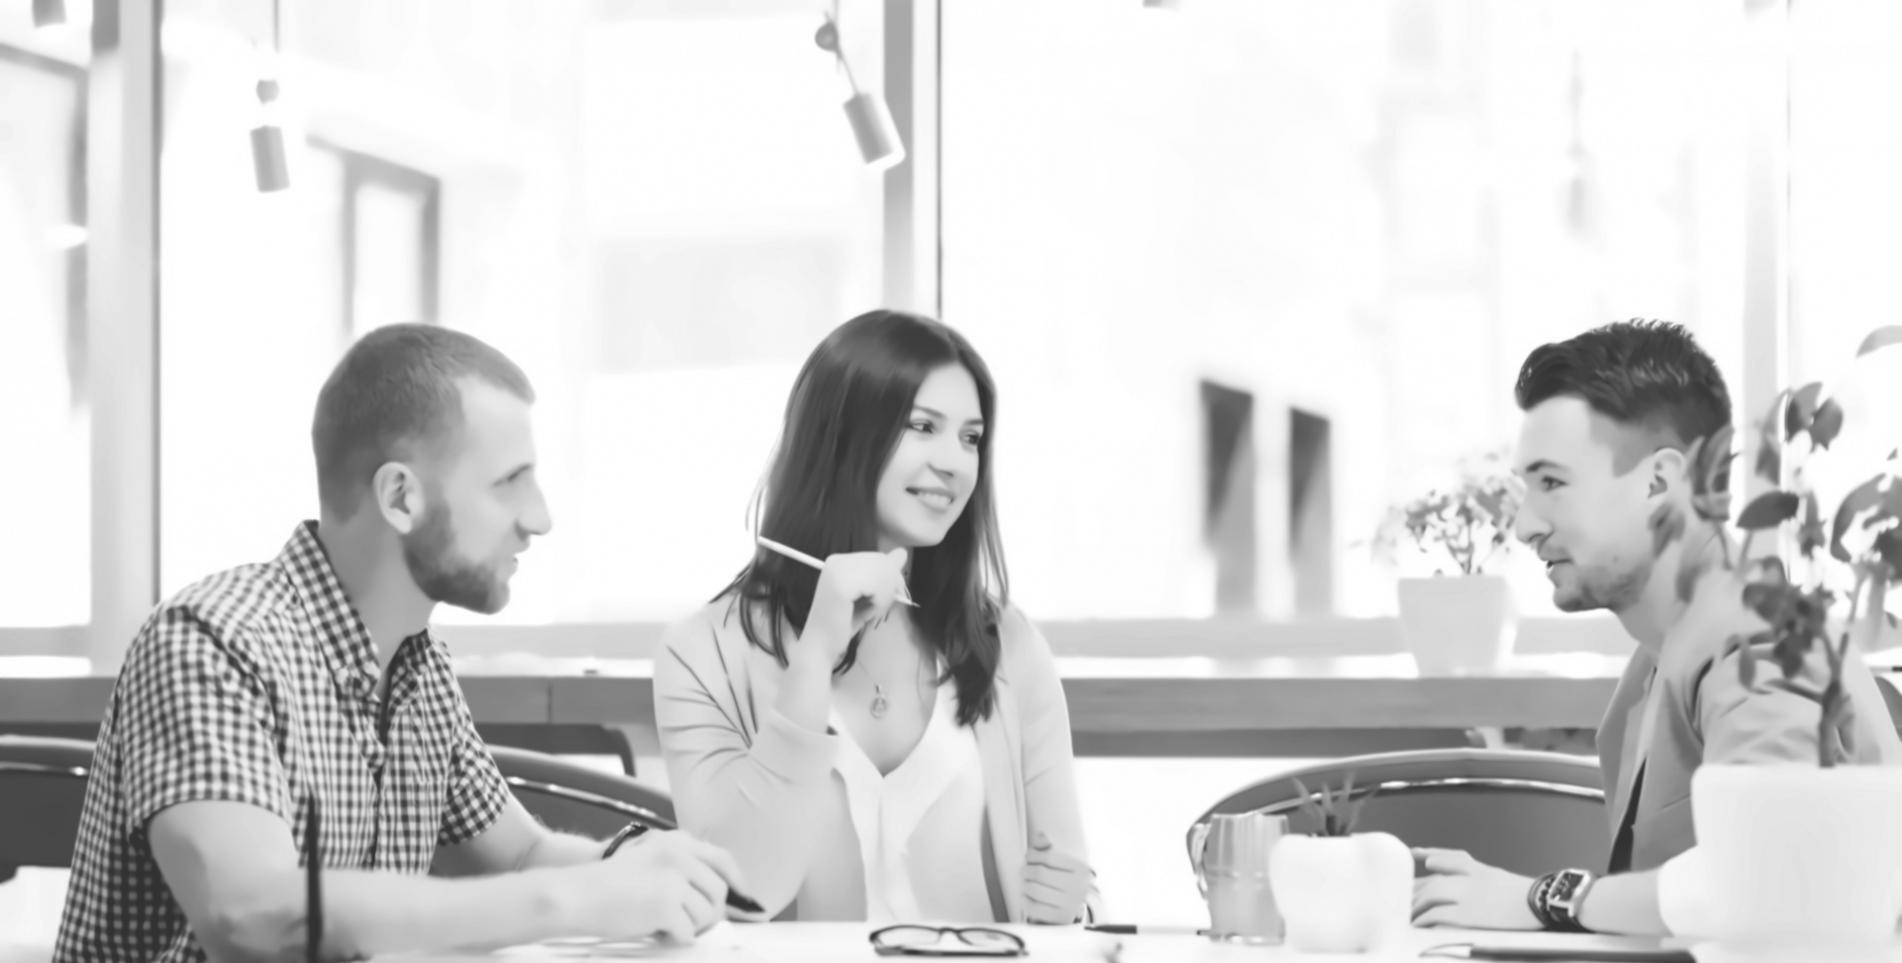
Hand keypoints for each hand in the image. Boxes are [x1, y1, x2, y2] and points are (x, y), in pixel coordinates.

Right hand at [584, 830, 747, 941]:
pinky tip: (656, 933)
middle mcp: (680, 855)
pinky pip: (687, 933)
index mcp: (677, 842)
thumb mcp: (649, 860)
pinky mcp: (666, 903)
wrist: (576, 894)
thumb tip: (714, 897)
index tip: (742, 899)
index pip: (723, 860)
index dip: (737, 882)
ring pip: (706, 915)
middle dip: (709, 914)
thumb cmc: (607, 885)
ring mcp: (675, 878)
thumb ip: (680, 869)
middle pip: (719, 893)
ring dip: (689, 928)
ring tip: (664, 926)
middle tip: (689, 925)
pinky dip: (674, 939)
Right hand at [800, 548, 910, 665]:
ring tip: (873, 611)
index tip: (886, 598)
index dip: (890, 578)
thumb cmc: (843, 625)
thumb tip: (902, 552)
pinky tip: (870, 612)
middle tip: (880, 607)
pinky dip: (880, 601)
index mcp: (839, 561)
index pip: (878, 557)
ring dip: (885, 595)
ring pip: (882, 572)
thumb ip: (884, 572)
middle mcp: (836, 561)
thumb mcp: (869, 594)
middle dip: (890, 586)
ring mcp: (836, 571)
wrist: (821, 648)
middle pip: (881, 562)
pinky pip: (877, 585)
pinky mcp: (841, 585)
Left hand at [1022, 831, 1091, 923]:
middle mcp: (1079, 887)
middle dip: (1025, 870)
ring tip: (1024, 883)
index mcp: (1081, 869)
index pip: (1048, 856)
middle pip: (1039, 873)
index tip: (1028, 857)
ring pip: (1034, 889)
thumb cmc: (1062, 880)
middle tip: (1023, 871)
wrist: (1072, 909)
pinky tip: (1026, 897)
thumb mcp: (1059, 862)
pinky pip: (1033, 907)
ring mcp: (1071, 905)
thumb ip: (1048, 847)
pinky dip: (1024, 900)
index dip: (1033, 855)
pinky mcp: (1060, 919)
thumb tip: (1041, 836)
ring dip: (1023, 885)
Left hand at [1411, 847, 1540, 930]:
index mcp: (1473, 868)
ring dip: (1415, 907)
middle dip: (1413, 893)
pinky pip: (1437, 915)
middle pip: (1431, 881)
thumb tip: (1431, 863)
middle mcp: (1466, 877)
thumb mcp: (1491, 873)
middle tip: (1401, 903)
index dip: (1424, 863)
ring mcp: (1466, 895)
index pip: (1441, 861)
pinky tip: (1418, 926)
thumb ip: (1464, 867)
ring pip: (1430, 895)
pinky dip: (1425, 920)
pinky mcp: (1468, 914)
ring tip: (1406, 917)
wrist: (1540, 902)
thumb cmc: (1519, 893)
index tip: (1410, 864)